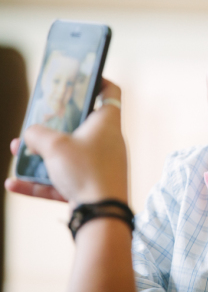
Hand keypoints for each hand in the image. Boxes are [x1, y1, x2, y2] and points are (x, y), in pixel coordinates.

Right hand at [5, 79, 127, 205]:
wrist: (102, 213)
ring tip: (18, 151)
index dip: (98, 81)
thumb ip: (37, 134)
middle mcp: (107, 142)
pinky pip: (62, 181)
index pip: (110, 92)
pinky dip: (40, 182)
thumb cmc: (87, 171)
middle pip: (80, 125)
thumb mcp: (55, 146)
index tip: (82, 77)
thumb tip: (29, 134)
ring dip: (42, 154)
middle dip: (54, 124)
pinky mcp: (90, 187)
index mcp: (107, 123)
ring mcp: (99, 165)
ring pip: (68, 155)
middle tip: (36, 121)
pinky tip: (14, 184)